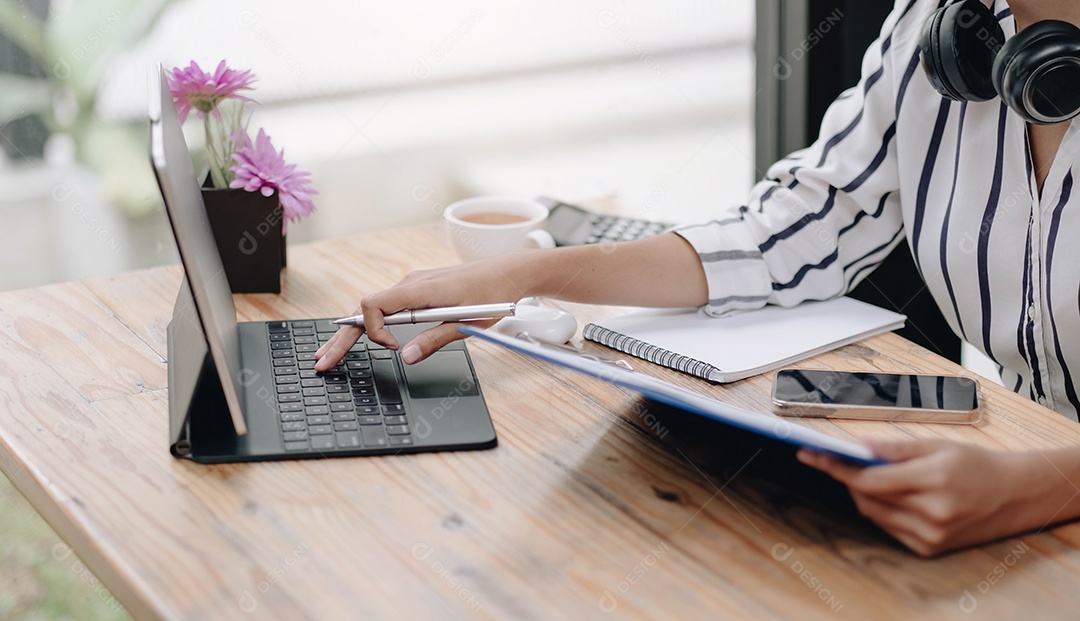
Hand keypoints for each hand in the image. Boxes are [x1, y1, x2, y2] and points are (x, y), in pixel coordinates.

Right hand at [314, 253, 535, 370]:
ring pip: (372, 308)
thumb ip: (434, 341)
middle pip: (364, 309)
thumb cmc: (492, 295)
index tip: (392, 348)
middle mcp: (410, 284)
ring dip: (351, 331)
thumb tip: (405, 358)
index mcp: (419, 289)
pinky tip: (356, 336)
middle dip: (342, 337)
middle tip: (322, 362)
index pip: (373, 305)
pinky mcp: (419, 290)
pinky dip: (369, 322)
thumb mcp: (466, 324)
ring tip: (330, 352)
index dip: (374, 330)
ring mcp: (413, 286)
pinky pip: (386, 305)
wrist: (509, 273)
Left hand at [798, 439, 1035, 555]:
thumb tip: (857, 446)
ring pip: (873, 514)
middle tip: (835, 459)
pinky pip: (887, 527)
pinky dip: (879, 510)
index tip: (813, 455)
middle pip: (866, 497)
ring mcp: (930, 536)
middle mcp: (931, 514)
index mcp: (933, 482)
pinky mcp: (928, 549)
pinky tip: (888, 495)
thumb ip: (894, 449)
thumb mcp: (937, 446)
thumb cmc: (976, 465)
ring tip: (867, 474)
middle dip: (846, 477)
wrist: (1014, 495)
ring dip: (861, 494)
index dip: (836, 467)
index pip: (869, 479)